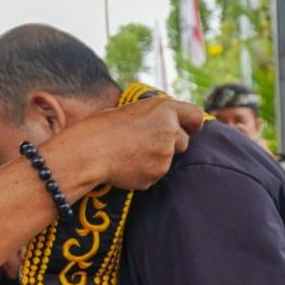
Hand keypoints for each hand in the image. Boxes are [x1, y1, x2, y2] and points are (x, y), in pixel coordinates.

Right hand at [56, 97, 204, 190]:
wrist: (88, 151)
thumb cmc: (101, 127)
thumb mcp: (131, 110)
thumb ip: (154, 117)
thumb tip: (163, 126)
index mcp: (165, 109)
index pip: (196, 115)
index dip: (193, 124)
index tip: (191, 128)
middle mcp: (170, 131)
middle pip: (183, 141)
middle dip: (170, 144)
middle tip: (145, 144)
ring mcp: (165, 156)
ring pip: (167, 160)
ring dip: (154, 159)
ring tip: (127, 154)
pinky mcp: (155, 175)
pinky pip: (153, 175)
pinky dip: (143, 172)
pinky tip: (124, 166)